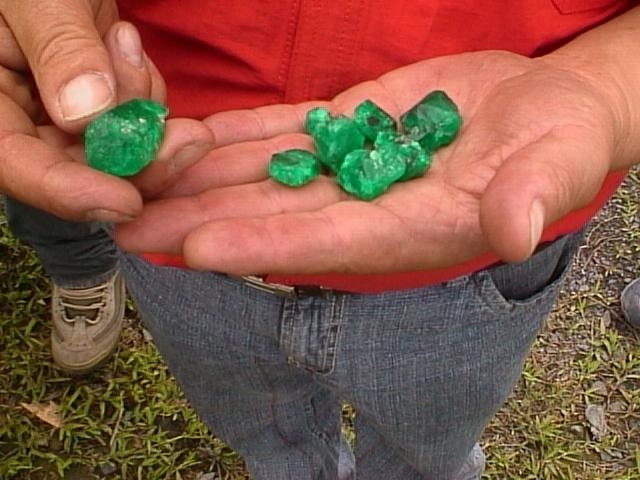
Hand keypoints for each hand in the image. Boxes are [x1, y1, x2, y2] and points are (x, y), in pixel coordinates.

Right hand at [0, 1, 210, 221]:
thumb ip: (59, 47)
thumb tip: (85, 113)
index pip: (14, 162)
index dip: (68, 191)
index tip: (127, 201)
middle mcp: (16, 112)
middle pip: (75, 169)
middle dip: (138, 159)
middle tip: (190, 138)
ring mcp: (55, 106)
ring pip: (112, 149)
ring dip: (143, 118)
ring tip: (127, 42)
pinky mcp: (90, 96)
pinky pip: (128, 118)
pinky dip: (144, 96)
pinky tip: (128, 46)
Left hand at [115, 50, 622, 273]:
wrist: (548, 110)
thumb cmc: (564, 144)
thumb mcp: (561, 165)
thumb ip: (533, 198)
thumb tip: (517, 227)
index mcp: (414, 229)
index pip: (330, 245)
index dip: (265, 247)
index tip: (198, 249)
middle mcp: (370, 207)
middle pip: (275, 216)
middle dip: (201, 221)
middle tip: (129, 225)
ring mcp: (352, 166)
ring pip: (266, 173)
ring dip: (200, 177)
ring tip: (136, 180)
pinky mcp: (348, 126)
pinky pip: (282, 133)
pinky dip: (234, 135)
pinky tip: (187, 135)